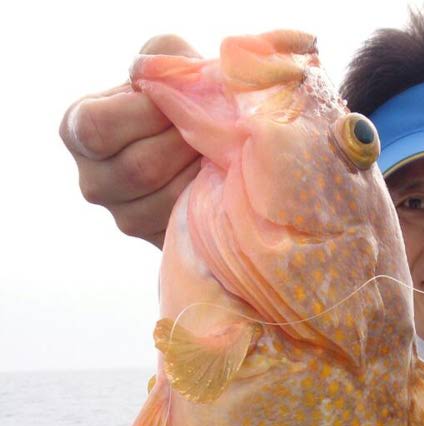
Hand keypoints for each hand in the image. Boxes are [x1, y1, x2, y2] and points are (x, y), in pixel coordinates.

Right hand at [59, 35, 201, 248]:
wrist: (204, 144)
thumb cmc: (177, 98)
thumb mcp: (165, 63)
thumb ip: (161, 59)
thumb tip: (161, 80)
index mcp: (77, 131)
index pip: (97, 129)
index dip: (143, 114)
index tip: (172, 102)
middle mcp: (92, 181)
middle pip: (139, 168)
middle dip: (182, 143)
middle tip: (208, 128)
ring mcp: (123, 217)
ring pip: (165, 196)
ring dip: (199, 169)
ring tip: (214, 150)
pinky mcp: (156, 240)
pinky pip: (185, 220)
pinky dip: (207, 196)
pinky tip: (217, 177)